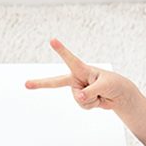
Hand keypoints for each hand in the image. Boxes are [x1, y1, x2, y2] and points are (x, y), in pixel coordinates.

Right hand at [25, 38, 139, 110]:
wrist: (119, 94)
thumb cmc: (114, 84)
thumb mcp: (105, 86)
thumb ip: (91, 92)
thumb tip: (80, 97)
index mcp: (82, 70)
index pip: (70, 59)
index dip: (61, 50)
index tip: (52, 40)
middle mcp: (77, 78)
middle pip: (56, 82)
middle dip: (40, 83)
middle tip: (26, 84)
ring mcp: (78, 89)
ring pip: (78, 99)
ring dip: (90, 100)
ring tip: (99, 94)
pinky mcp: (81, 98)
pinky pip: (82, 106)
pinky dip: (91, 105)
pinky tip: (98, 99)